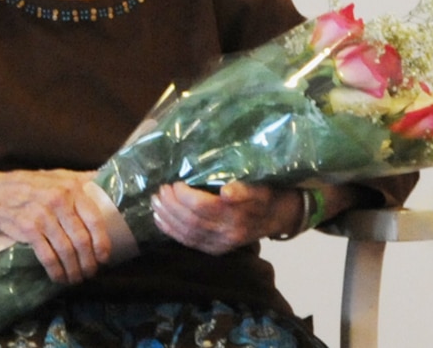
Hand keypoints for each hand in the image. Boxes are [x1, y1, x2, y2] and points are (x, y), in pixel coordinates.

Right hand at [0, 169, 111, 284]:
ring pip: (67, 251)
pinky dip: (56, 271)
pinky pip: (48, 256)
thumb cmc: (30, 185)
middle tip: (92, 272)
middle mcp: (58, 200)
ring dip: (75, 270)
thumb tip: (108, 181)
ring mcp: (43, 215)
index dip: (102, 242)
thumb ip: (80, 180)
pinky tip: (59, 277)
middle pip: (82, 239)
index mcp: (70, 187)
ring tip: (77, 278)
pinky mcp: (29, 229)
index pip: (95, 219)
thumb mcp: (57, 176)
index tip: (105, 256)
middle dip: (90, 262)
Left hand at [151, 181, 300, 254]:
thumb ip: (244, 190)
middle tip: (161, 189)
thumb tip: (227, 192)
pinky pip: (189, 242)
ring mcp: (221, 244)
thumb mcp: (259, 188)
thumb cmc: (264, 195)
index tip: (176, 182)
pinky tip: (159, 219)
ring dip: (166, 217)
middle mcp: (229, 233)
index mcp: (239, 216)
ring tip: (155, 201)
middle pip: (191, 221)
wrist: (277, 216)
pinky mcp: (215, 249)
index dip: (185, 196)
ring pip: (187, 233)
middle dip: (171, 205)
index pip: (203, 208)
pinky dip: (170, 230)